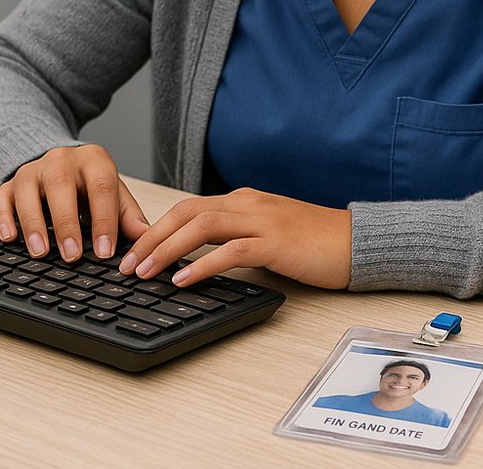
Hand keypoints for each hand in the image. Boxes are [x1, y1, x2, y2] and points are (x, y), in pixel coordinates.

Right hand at [0, 144, 149, 261]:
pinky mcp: (10, 183)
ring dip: (34, 224)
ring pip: (28, 191)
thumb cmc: (91, 185)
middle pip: (61, 186)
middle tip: (72, 256)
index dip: (104, 220)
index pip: (101, 187)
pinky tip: (10, 237)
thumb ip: (127, 215)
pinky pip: (2, 197)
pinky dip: (3, 217)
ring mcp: (33, 169)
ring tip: (41, 252)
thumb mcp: (114, 195)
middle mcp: (61, 159)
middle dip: (67, 224)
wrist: (61, 164)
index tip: (104, 251)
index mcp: (93, 160)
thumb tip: (144, 236)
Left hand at [119, 187, 351, 289]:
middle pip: (185, 213)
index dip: (156, 228)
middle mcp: (248, 203)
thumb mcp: (268, 234)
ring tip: (143, 272)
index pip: (188, 208)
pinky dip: (201, 265)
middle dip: (150, 237)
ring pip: (200, 227)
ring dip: (166, 249)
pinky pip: (230, 250)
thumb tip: (200, 260)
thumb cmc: (315, 243)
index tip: (133, 250)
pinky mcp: (275, 242)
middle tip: (124, 263)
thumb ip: (237, 238)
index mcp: (244, 200)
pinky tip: (182, 280)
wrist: (358, 241)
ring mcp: (262, 220)